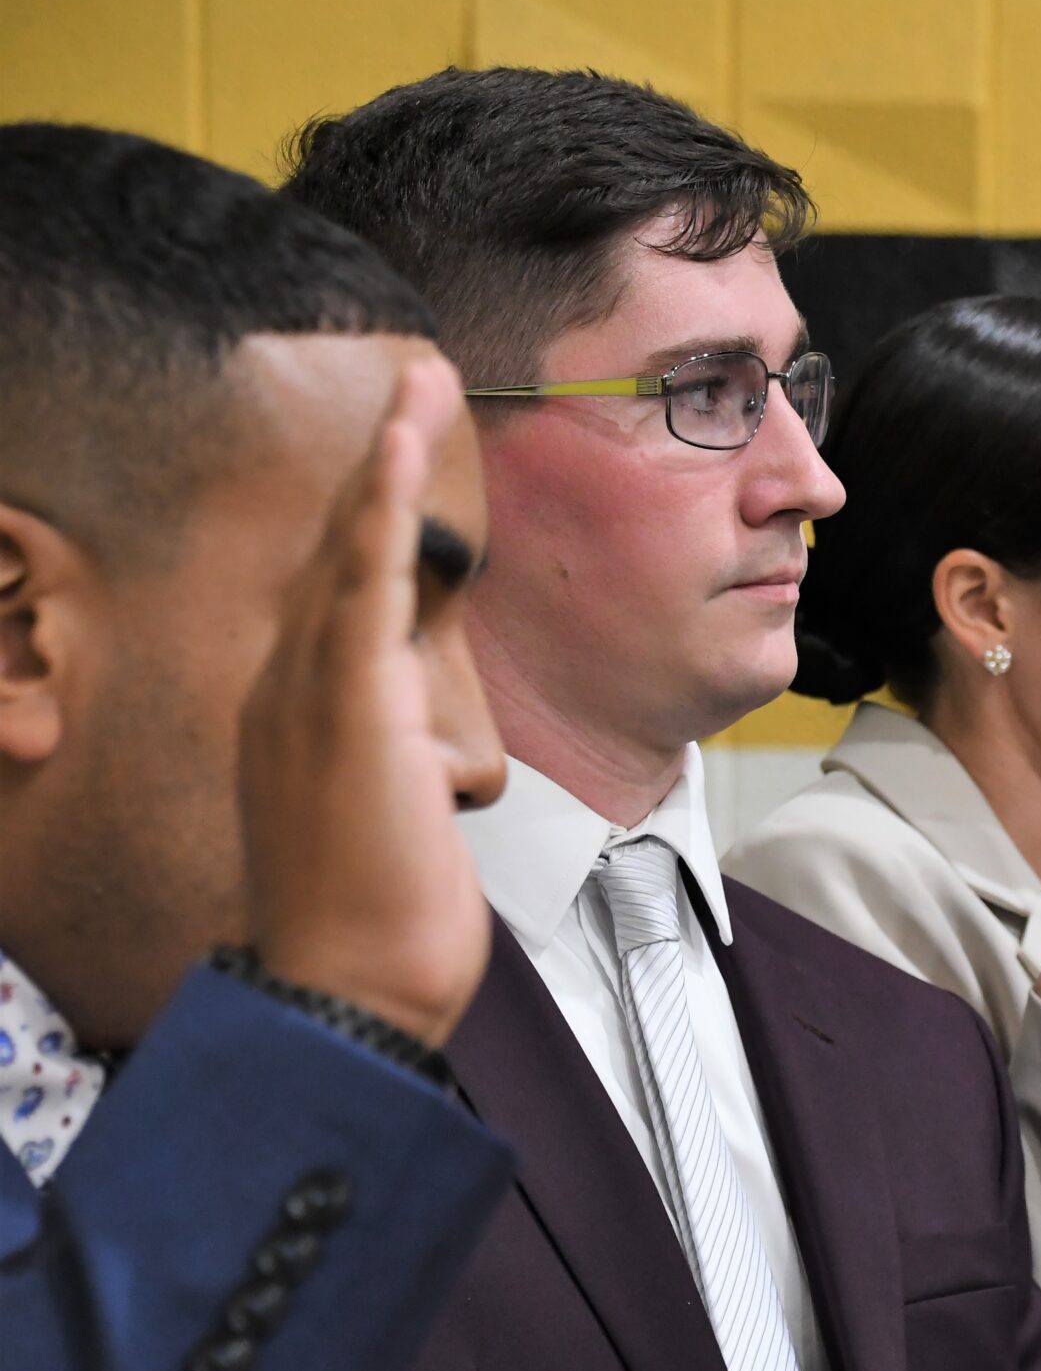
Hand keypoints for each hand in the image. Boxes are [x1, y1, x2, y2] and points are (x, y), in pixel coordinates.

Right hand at [239, 360, 490, 1046]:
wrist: (352, 992)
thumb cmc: (377, 925)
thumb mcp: (388, 825)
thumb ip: (394, 774)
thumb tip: (419, 763)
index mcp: (299, 715)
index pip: (339, 590)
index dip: (371, 514)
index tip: (402, 452)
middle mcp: (288, 690)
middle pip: (338, 547)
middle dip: (379, 459)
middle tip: (418, 379)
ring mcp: (310, 694)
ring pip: (348, 547)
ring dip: (387, 457)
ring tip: (422, 381)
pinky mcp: (347, 706)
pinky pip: (365, 586)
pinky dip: (383, 514)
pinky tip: (402, 452)